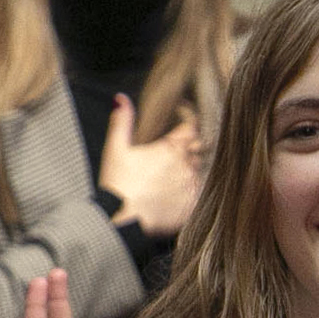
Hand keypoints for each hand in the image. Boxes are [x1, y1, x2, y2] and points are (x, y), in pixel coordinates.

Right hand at [97, 93, 205, 238]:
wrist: (123, 219)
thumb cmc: (118, 184)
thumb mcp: (116, 148)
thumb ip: (122, 121)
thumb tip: (121, 98)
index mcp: (170, 148)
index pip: (192, 126)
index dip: (190, 120)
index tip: (184, 120)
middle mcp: (186, 165)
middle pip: (199, 148)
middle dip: (191, 146)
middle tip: (177, 151)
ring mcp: (191, 186)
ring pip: (202, 170)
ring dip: (193, 169)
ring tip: (176, 174)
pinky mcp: (192, 205)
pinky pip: (202, 193)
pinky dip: (194, 190)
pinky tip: (180, 193)